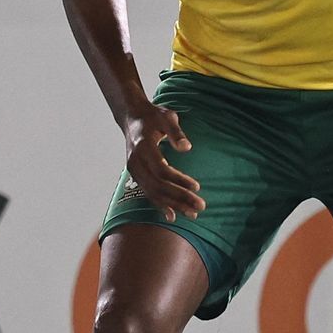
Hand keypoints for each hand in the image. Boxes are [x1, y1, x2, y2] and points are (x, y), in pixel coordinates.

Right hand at [122, 102, 203, 221]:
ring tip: (192, 214)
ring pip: (153, 193)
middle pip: (158, 186)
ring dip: (173, 205)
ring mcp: (134, 170)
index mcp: (143, 147)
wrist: (132, 117)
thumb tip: (186, 148)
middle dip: (180, 198)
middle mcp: (135, 162)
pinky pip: (148, 193)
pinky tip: (172, 216)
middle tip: (200, 207)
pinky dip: (160, 205)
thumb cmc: (153, 115)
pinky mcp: (136, 175)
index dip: (179, 180)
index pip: (162, 170)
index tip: (197, 187)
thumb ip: (176, 132)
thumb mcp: (166, 117)